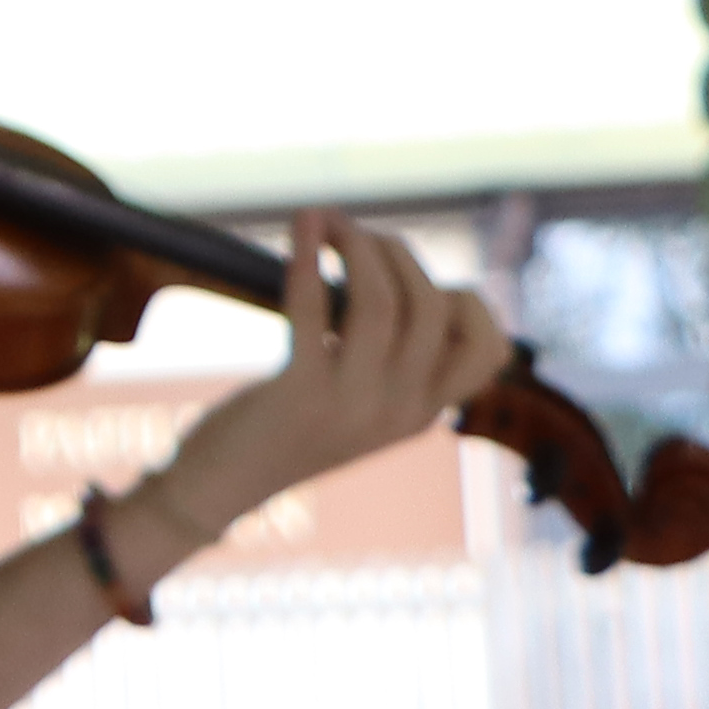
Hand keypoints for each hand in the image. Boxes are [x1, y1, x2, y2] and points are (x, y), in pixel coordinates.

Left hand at [139, 207, 516, 555]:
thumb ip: (386, 361)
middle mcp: (400, 412)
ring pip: (382, 300)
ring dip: (356, 245)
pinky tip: (302, 229)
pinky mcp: (300, 393)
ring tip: (325, 221)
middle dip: (396, 252)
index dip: (465, 298)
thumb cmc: (281, 430)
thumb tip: (393, 275)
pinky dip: (309, 256)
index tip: (416, 277)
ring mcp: (353, 404)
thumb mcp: (355, 405)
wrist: (220, 487)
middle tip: (353, 234)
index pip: (489, 351)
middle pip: (433, 307)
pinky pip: (314, 306)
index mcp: (421, 415)